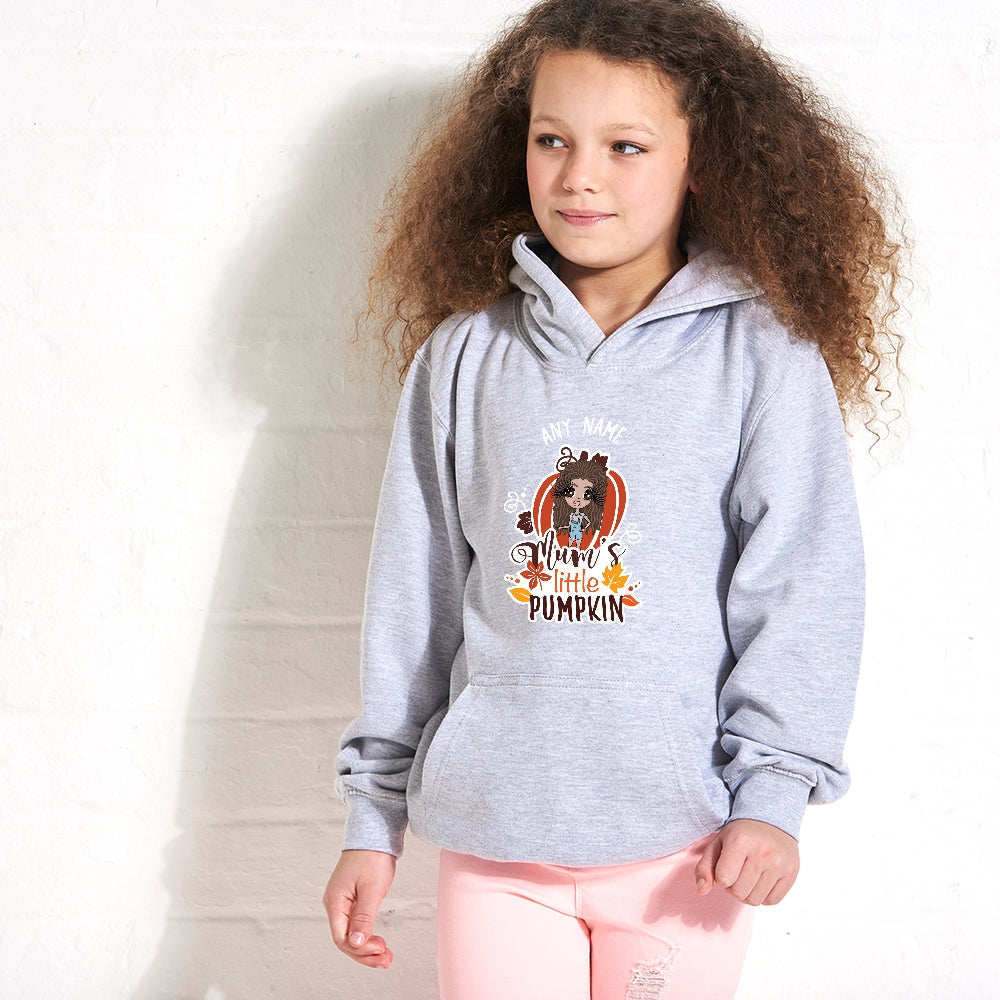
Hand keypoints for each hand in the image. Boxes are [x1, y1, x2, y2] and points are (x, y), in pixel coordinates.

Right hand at [323, 849, 396, 967]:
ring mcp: (343, 902)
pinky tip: (378, 942)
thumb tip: (356, 943)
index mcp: (335, 902)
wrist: (375, 833)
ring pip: (351, 934)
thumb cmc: (372, 855)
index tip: (379, 951)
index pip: (341, 938)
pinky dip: (367, 935)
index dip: (360, 950)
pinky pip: (356, 924)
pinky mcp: (352, 899)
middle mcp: (335, 904)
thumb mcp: (372, 888)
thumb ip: (363, 917)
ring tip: (385, 956)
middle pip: (345, 940)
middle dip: (365, 953)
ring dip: (367, 947)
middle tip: (386, 959)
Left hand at [694, 819, 799, 905]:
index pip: (724, 879)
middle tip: (737, 871)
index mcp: (740, 841)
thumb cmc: (740, 835)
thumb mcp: (717, 844)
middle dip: (733, 886)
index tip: (726, 865)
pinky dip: (763, 895)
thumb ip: (704, 867)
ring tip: (748, 876)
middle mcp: (762, 852)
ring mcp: (779, 863)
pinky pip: (771, 901)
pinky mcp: (792, 873)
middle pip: (739, 892)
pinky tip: (762, 879)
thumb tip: (701, 890)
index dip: (721, 876)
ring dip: (747, 893)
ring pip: (754, 900)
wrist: (771, 820)